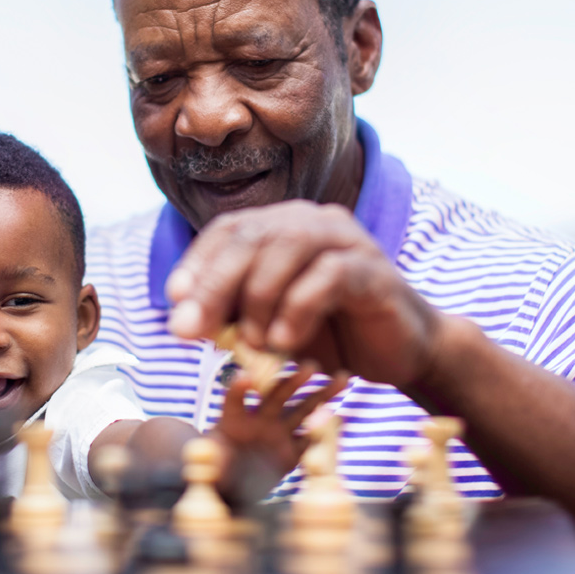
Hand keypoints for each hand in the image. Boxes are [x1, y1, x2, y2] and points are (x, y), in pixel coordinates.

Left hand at [166, 201, 443, 390]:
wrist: (401, 351)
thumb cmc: (331, 335)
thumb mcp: (270, 326)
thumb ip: (233, 317)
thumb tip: (183, 320)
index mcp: (285, 226)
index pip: (230, 229)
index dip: (197, 262)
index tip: (173, 300)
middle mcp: (314, 222)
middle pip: (252, 235)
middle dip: (215, 283)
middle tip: (191, 329)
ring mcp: (346, 240)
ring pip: (288, 247)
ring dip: (258, 298)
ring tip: (251, 343)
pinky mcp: (373, 269)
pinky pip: (328, 276)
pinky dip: (298, 309)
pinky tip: (284, 341)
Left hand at [212, 361, 347, 504]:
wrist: (231, 488)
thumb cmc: (213, 471)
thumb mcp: (206, 464)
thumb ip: (206, 458)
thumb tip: (199, 453)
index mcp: (233, 420)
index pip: (234, 399)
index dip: (239, 388)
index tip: (247, 377)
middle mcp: (259, 420)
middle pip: (277, 395)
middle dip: (293, 381)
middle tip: (310, 367)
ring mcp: (278, 434)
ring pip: (302, 410)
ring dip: (321, 394)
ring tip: (342, 377)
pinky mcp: (291, 453)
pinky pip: (312, 440)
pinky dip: (326, 430)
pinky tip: (343, 414)